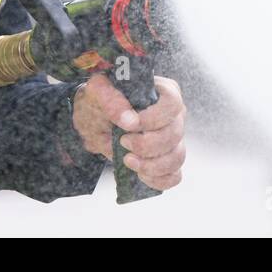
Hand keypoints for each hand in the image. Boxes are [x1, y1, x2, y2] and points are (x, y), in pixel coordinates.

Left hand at [72, 74, 185, 190]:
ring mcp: (174, 139)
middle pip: (174, 134)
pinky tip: (140, 174)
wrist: (94, 120)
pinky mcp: (168, 160)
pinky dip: (158, 179)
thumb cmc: (100, 100)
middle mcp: (174, 115)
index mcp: (164, 91)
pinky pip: (174, 175)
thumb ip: (111, 100)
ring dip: (151, 165)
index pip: (172, 104)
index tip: (128, 126)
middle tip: (123, 142)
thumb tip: (129, 120)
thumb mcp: (98, 91)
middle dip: (147, 145)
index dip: (153, 119)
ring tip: (128, 161)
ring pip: (176, 157)